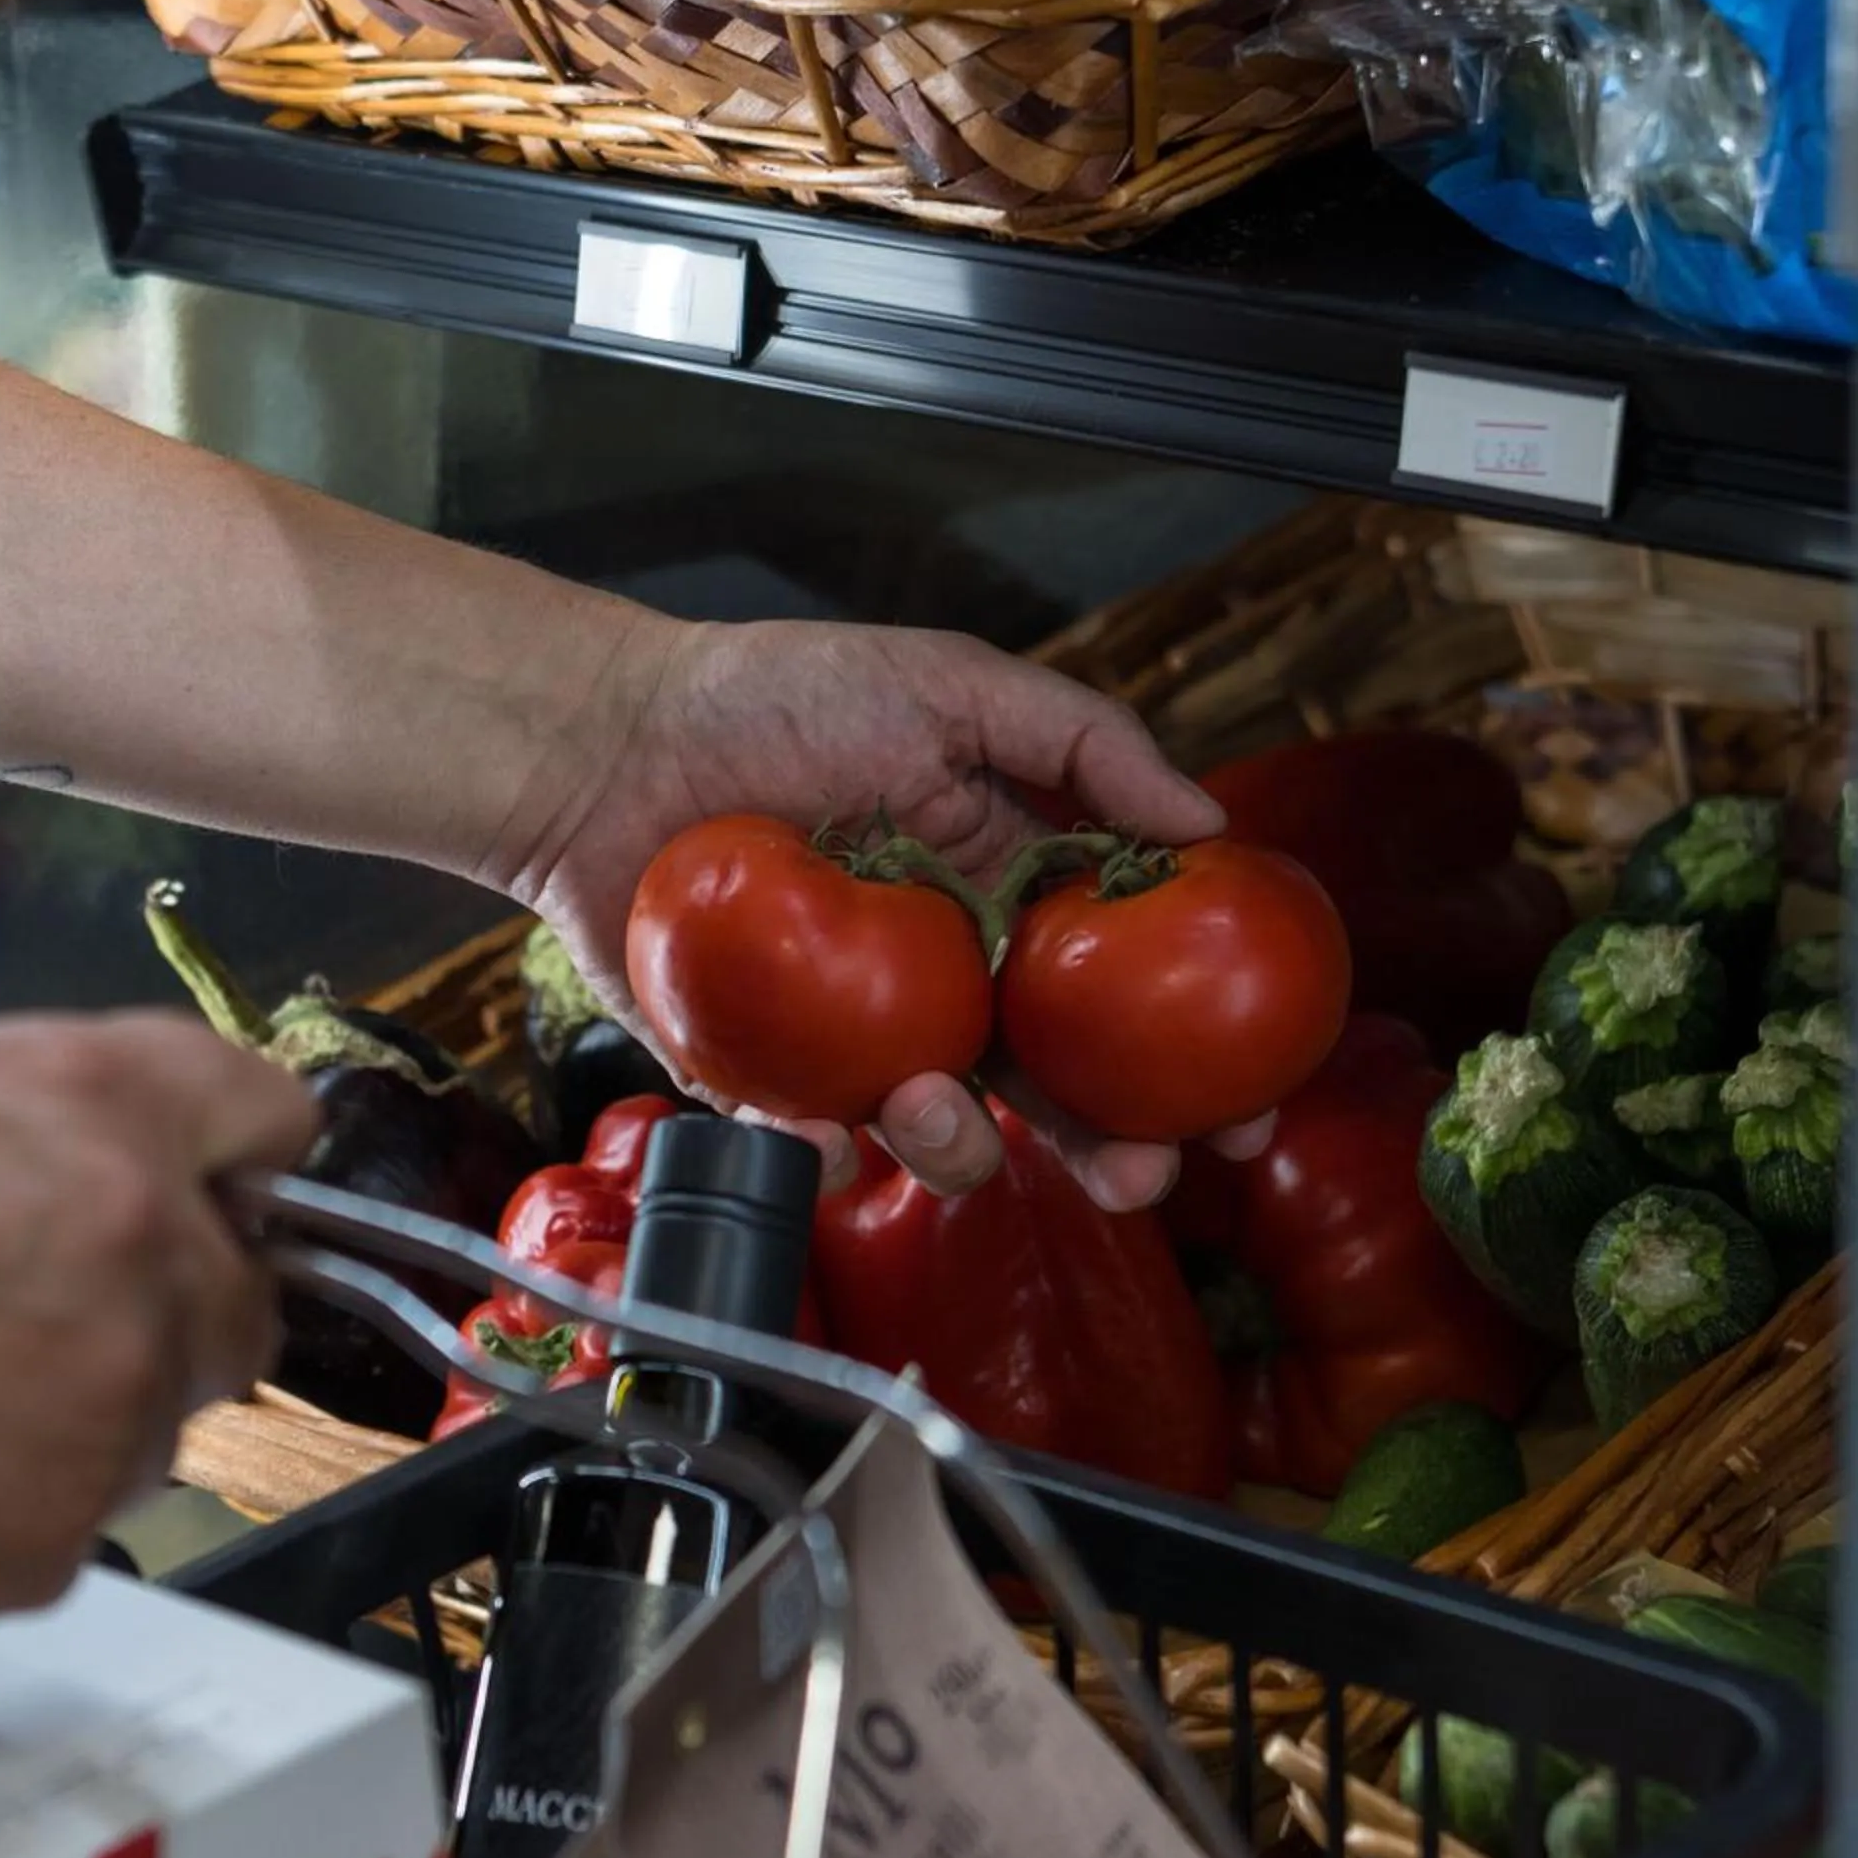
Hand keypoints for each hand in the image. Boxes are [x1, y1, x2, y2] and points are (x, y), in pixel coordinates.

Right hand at [0, 1012, 314, 1629]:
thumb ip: (62, 1125)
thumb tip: (126, 1169)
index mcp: (108, 1102)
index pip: (269, 1117)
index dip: (233, 1166)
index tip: (208, 1198)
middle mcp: (148, 1242)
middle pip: (243, 1300)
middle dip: (169, 1315)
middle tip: (42, 1324)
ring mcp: (116, 1400)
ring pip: (159, 1425)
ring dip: (87, 1417)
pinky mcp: (60, 1535)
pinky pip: (76, 1522)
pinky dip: (12, 1508)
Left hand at [505, 617, 1271, 1206]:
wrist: (612, 739)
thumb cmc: (776, 696)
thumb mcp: (949, 685)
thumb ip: (1082, 744)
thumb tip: (1205, 821)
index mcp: (1002, 898)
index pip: (1120, 997)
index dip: (1190, 1062)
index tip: (1245, 1111)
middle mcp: (941, 981)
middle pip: (1052, 1096)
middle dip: (1112, 1154)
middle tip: (1136, 1171)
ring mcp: (850, 1038)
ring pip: (938, 1135)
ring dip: (960, 1147)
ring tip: (936, 1102)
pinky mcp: (755, 1076)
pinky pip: (807, 1142)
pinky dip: (825, 1149)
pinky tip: (829, 1125)